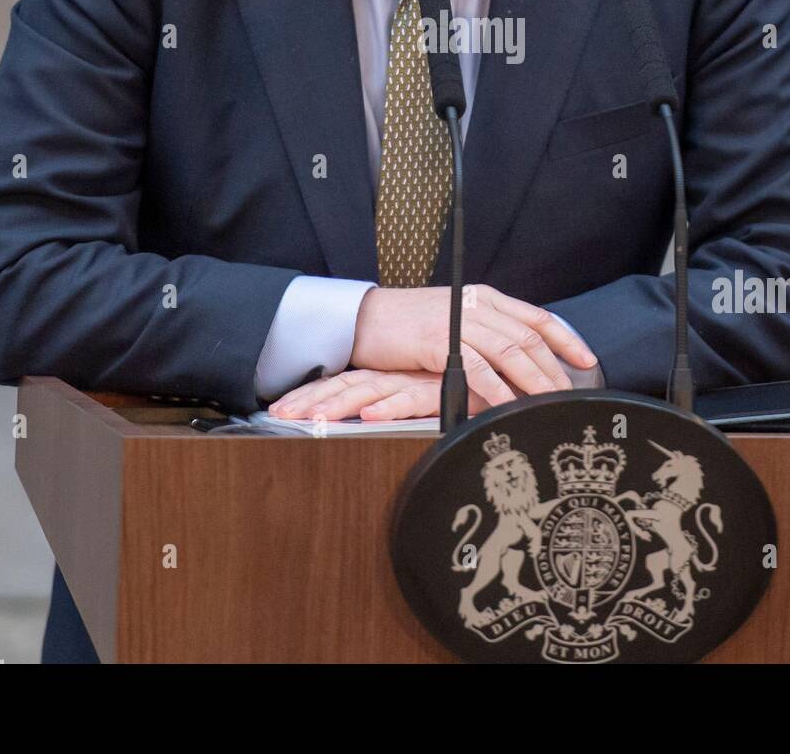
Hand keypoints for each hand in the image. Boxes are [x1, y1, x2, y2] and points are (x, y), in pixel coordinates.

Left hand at [267, 369, 494, 421]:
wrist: (508, 372)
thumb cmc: (471, 385)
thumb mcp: (431, 395)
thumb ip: (410, 402)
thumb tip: (375, 416)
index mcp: (394, 375)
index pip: (348, 381)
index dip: (317, 393)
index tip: (285, 408)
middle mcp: (401, 374)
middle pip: (350, 384)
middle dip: (314, 400)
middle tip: (281, 415)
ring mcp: (418, 379)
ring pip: (371, 391)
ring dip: (339, 405)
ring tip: (310, 418)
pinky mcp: (440, 388)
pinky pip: (411, 398)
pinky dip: (390, 407)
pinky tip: (370, 416)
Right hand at [350, 284, 597, 407]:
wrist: (364, 318)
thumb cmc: (408, 326)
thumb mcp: (454, 321)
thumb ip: (485, 334)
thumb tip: (517, 365)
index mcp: (484, 298)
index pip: (535, 318)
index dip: (566, 339)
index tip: (587, 361)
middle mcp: (476, 305)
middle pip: (527, 338)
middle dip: (553, 369)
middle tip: (569, 396)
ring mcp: (458, 321)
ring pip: (508, 352)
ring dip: (532, 381)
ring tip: (548, 404)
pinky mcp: (438, 341)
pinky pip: (477, 367)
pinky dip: (496, 388)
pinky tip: (508, 404)